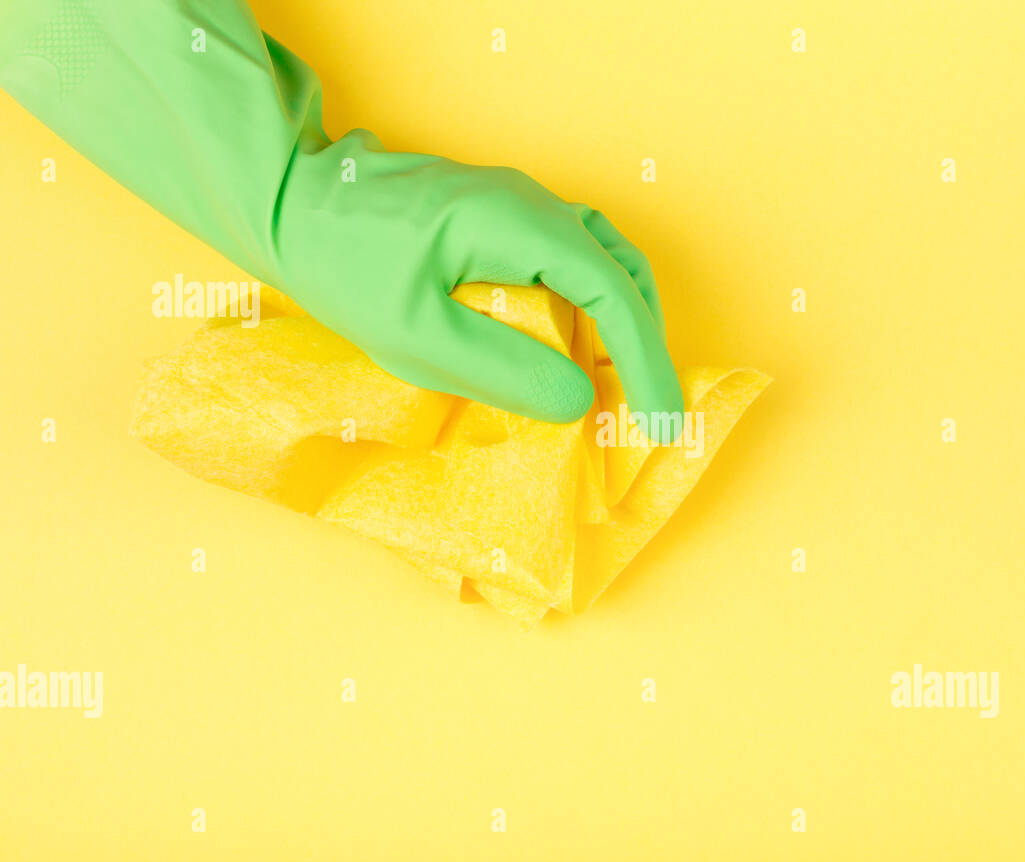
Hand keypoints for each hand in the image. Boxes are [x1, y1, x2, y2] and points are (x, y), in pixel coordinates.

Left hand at [272, 144, 683, 425]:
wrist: (290, 200)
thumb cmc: (342, 265)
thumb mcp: (415, 335)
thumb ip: (503, 369)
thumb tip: (579, 400)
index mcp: (519, 224)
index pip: (615, 295)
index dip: (647, 365)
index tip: (661, 425)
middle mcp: (534, 204)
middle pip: (625, 274)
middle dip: (646, 349)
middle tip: (652, 417)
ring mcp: (521, 205)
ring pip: (606, 263)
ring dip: (624, 326)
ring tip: (625, 389)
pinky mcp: (504, 219)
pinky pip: (573, 260)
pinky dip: (593, 308)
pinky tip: (578, 350)